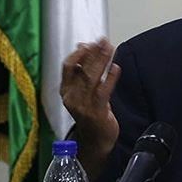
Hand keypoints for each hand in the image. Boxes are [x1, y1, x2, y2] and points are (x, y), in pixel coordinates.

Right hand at [60, 37, 120, 174]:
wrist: (95, 140)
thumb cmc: (91, 112)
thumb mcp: (82, 92)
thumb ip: (82, 72)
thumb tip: (84, 48)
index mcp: (66, 91)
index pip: (68, 67)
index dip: (78, 54)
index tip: (89, 44)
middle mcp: (72, 97)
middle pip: (81, 70)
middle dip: (93, 53)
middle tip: (104, 41)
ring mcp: (84, 105)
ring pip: (92, 78)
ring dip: (102, 61)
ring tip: (110, 48)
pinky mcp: (97, 111)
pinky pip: (104, 91)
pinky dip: (110, 78)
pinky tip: (116, 68)